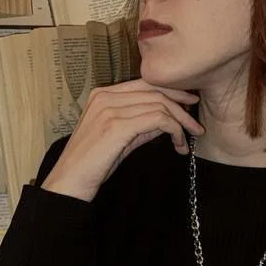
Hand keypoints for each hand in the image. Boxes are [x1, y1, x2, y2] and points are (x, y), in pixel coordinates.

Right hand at [41, 79, 204, 201]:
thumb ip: (139, 125)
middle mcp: (105, 97)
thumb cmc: (90, 165)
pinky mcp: (117, 126)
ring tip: (188, 139)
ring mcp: (110, 110)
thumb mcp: (117, 139)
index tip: (188, 103)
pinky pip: (157, 120)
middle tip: (196, 123)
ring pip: (159, 104)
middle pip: (155, 91)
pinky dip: (174, 130)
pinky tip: (178, 144)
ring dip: (180, 122)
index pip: (144, 83)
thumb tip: (165, 120)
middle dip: (181, 105)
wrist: (69, 182)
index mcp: (102, 95)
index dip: (171, 91)